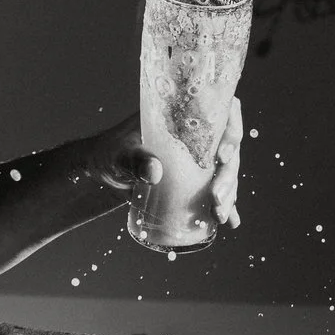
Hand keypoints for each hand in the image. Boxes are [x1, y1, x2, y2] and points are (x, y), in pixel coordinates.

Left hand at [95, 99, 243, 229]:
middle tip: (217, 198)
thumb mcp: (120, 154)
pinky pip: (216, 191)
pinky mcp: (193, 181)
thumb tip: (154, 172)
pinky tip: (231, 221)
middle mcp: (196, 136)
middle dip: (228, 175)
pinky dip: (227, 206)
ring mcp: (197, 159)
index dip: (232, 130)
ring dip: (229, 193)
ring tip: (220, 216)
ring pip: (225, 172)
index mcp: (183, 117)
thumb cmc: (110, 153)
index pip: (222, 112)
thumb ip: (135, 160)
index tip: (223, 155)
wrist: (102, 172)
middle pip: (228, 149)